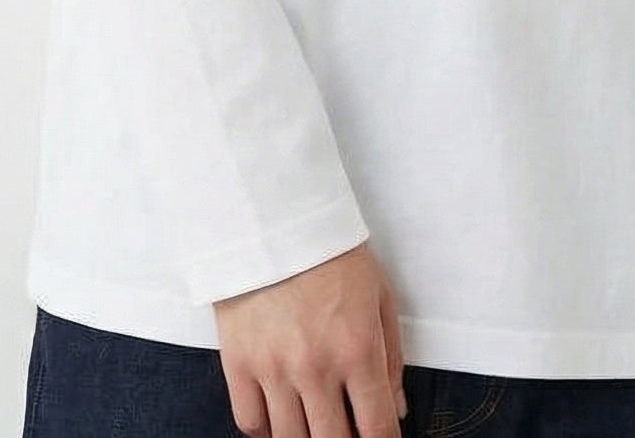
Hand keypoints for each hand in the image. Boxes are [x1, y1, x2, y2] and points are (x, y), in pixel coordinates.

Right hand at [215, 239, 408, 437]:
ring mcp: (273, 369)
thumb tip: (395, 410)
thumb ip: (391, 357)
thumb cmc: (331, 252)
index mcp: (357, 349)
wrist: (274, 218)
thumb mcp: (379, 295)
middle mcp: (315, 368)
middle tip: (348, 433)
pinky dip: (267, 431)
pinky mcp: (238, 364)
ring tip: (316, 427)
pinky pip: (250, 424)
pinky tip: (281, 421)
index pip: (376, 428)